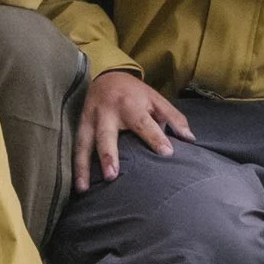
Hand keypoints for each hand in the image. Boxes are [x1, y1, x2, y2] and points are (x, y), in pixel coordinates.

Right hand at [73, 69, 193, 190]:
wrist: (106, 76)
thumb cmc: (135, 93)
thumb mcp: (156, 99)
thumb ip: (173, 118)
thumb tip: (190, 139)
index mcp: (130, 104)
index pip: (143, 123)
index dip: (155, 137)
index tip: (167, 153)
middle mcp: (107, 112)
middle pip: (106, 135)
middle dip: (108, 155)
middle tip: (112, 176)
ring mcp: (89, 119)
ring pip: (83, 143)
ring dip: (82, 166)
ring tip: (83, 188)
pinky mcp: (79, 125)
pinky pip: (75, 147)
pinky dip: (74, 166)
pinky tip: (76, 185)